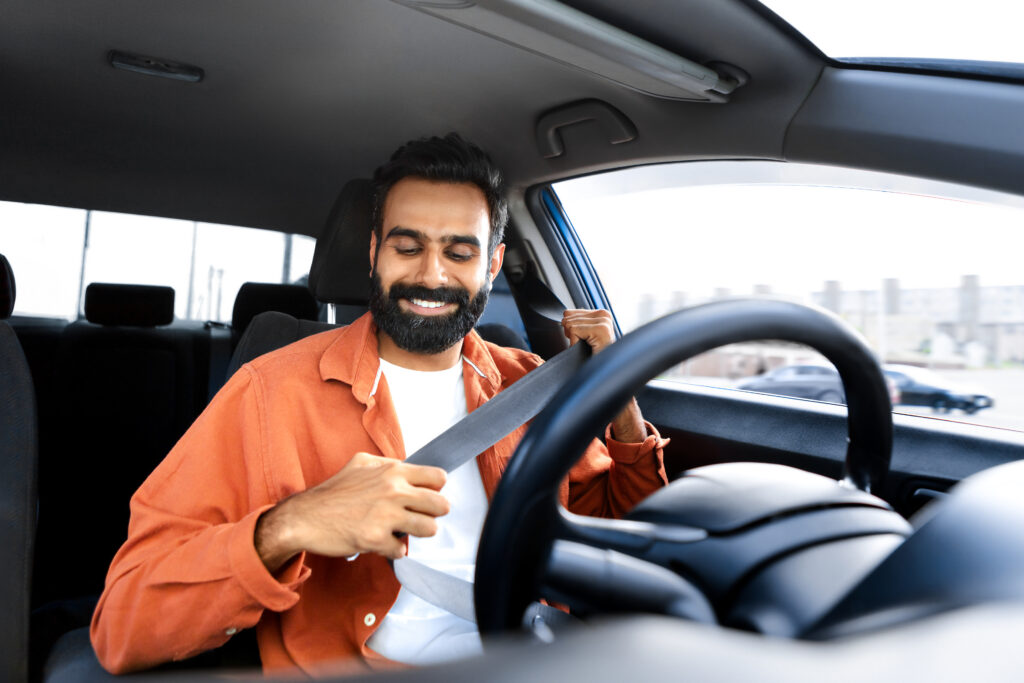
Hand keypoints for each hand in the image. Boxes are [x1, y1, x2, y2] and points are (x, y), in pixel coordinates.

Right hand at [256, 452, 449, 569]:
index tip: (425, 496)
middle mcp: (393, 491)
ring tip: (402, 531)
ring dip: (417, 533)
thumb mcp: (361, 463)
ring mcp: (385, 516)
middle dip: (433, 513)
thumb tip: (408, 471)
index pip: (438, 477)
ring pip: (429, 529)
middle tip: (419, 517)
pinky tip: (380, 542)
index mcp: (392, 471)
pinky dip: (393, 549)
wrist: (304, 517)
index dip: (435, 489)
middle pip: (441, 505)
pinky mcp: (376, 539)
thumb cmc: (332, 493)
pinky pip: (401, 550)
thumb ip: (388, 465)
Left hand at [562, 308, 615, 353]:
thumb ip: (577, 321)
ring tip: (586, 347)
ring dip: (573, 340)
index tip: (582, 340)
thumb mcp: (584, 334)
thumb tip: (565, 313)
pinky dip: (574, 343)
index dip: (569, 329)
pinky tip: (586, 349)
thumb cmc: (592, 357)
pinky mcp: (601, 329)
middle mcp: (604, 315)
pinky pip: (573, 331)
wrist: (601, 375)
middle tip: (584, 345)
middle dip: (570, 334)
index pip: (569, 313)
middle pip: (568, 318)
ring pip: (570, 324)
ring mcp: (604, 322)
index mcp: (601, 314)